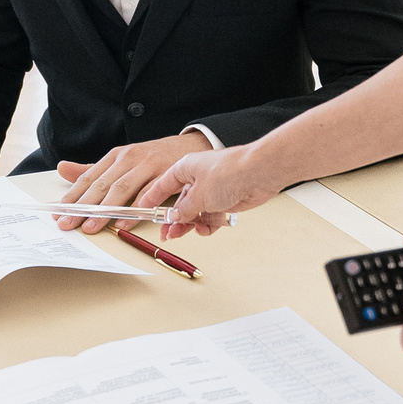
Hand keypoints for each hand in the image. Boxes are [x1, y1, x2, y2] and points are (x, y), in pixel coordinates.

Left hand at [53, 132, 211, 232]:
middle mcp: (129, 159)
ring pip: (122, 189)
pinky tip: (125, 222)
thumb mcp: (122, 161)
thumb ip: (94, 169)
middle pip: (101, 185)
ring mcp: (148, 165)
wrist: (190, 146)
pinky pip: (149, 194)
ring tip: (91, 226)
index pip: (88, 178)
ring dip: (105, 211)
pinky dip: (136, 210)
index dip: (73, 196)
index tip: (58, 213)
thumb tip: (62, 168)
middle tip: (68, 224)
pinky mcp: (166, 174)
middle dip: (82, 207)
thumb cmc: (153, 158)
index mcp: (116, 156)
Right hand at [145, 143, 274, 237]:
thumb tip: (173, 218)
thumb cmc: (230, 172)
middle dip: (172, 220)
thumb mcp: (198, 195)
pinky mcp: (225, 201)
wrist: (260, 173)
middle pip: (179, 203)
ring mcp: (212, 191)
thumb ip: (183, 209)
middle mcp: (198, 179)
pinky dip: (206, 225)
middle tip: (166, 234)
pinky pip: (210, 217)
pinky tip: (204, 229)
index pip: (163, 185)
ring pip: (194, 213)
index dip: (152, 199)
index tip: (142, 210)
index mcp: (185, 169)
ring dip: (188, 225)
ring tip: (182, 234)